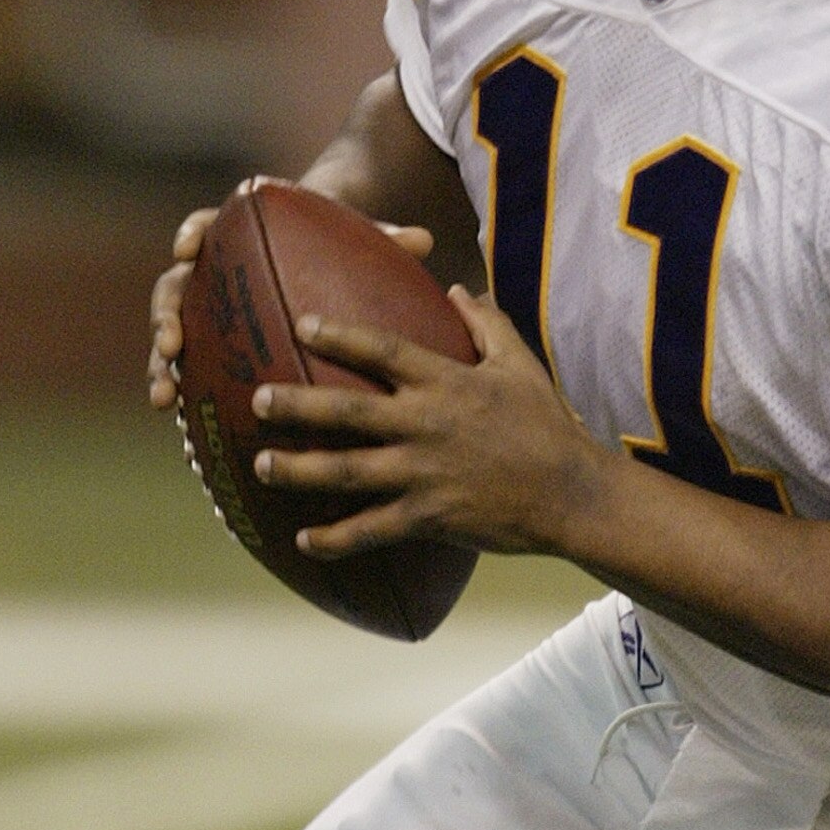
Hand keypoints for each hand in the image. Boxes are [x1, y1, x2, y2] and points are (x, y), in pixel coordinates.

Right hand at [144, 183, 436, 409]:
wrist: (324, 266)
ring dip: (162, 367)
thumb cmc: (341, 251)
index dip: (190, 234)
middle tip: (170, 344)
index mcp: (240, 239)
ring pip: (171, 337)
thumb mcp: (362, 242)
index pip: (205, 227)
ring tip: (165, 400)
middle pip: (174, 288)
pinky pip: (191, 378)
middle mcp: (212, 275)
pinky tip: (187, 443)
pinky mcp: (210, 352)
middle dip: (164, 316)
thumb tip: (423, 238)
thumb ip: (385, 239)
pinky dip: (187, 404)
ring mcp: (206, 315)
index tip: (186, 248)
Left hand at [251, 291, 614, 560]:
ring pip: (346, 471)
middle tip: (256, 398)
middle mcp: (425, 424)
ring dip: (298, 469)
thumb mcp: (521, 364)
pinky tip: (304, 541)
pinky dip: (335, 539)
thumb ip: (487, 323)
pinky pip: (371, 529)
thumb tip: (457, 288)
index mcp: (445, 382)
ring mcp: (423, 473)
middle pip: (346, 410)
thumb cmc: (548, 425)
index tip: (300, 324)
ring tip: (262, 464)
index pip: (382, 350)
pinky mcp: (428, 517)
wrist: (572, 494)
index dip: (338, 335)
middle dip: (296, 404)